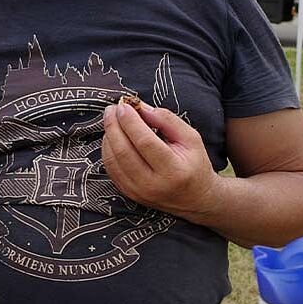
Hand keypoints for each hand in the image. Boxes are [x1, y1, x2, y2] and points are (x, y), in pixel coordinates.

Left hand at [101, 100, 219, 220]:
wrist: (195, 198)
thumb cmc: (194, 163)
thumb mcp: (190, 138)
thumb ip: (167, 120)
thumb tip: (140, 107)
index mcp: (174, 170)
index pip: (145, 142)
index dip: (130, 121)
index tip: (123, 105)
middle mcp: (153, 184)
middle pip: (123, 151)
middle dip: (113, 125)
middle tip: (112, 108)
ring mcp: (138, 191)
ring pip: (112, 160)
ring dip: (108, 136)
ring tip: (112, 120)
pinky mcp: (128, 193)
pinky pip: (110, 168)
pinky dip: (107, 149)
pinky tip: (112, 137)